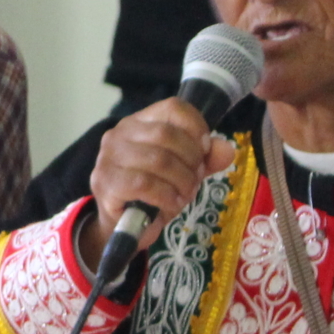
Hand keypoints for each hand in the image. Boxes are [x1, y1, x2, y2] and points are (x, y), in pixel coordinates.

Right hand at [79, 99, 235, 270]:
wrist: (121, 225)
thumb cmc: (152, 193)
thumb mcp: (183, 172)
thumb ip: (206, 159)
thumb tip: (227, 150)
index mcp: (139, 122)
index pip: (173, 107)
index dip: (196, 126)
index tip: (205, 151)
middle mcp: (120, 133)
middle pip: (167, 133)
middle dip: (191, 159)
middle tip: (195, 179)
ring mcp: (109, 157)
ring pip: (158, 160)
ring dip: (182, 181)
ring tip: (185, 194)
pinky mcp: (106, 182)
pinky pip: (145, 184)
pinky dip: (166, 196)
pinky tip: (171, 204)